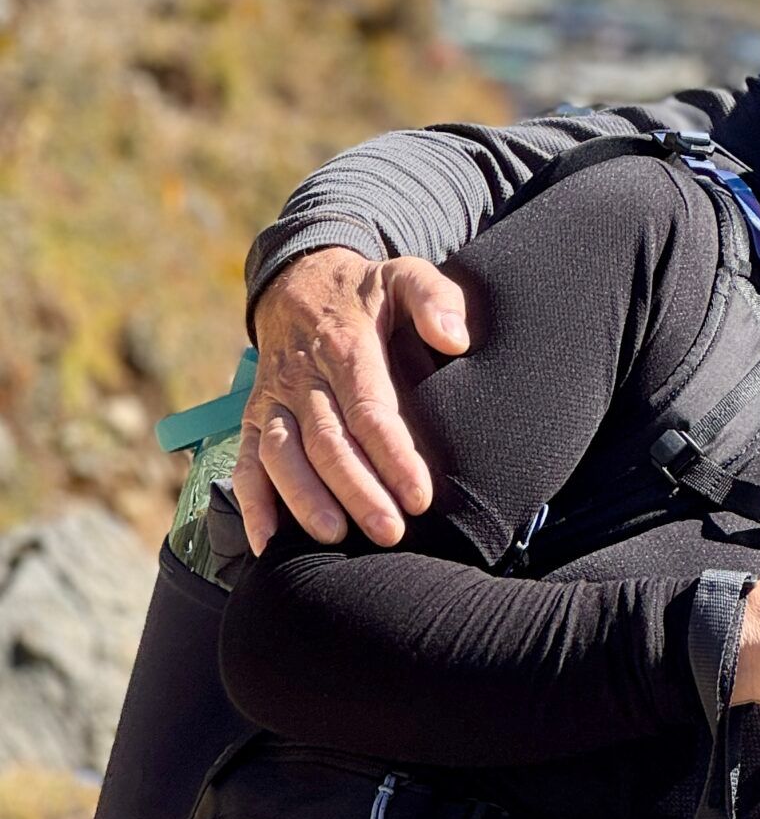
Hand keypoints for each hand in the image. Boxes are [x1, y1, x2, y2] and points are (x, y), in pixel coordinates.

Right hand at [234, 251, 470, 550]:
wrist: (300, 279)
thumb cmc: (367, 291)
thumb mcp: (403, 275)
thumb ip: (433, 298)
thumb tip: (455, 339)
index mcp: (344, 347)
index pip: (369, 409)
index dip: (393, 455)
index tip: (421, 496)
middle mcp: (302, 377)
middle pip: (326, 441)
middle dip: (356, 490)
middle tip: (390, 532)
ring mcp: (272, 398)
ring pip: (280, 454)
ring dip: (303, 500)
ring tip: (333, 538)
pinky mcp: (252, 415)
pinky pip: (245, 460)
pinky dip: (250, 503)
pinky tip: (265, 543)